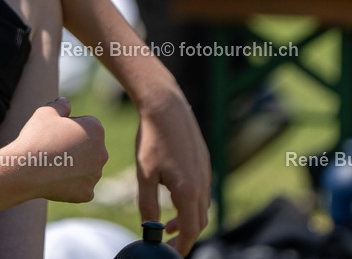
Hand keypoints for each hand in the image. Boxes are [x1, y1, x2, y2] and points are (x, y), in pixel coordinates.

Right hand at [2, 97, 107, 202]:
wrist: (25, 169)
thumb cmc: (36, 138)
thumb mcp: (45, 112)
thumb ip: (60, 105)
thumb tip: (66, 102)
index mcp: (96, 129)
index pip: (87, 126)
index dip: (69, 128)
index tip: (54, 133)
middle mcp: (102, 152)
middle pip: (90, 148)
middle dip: (76, 148)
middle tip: (53, 150)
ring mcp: (95, 175)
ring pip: (86, 168)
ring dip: (75, 166)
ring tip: (52, 165)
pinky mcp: (87, 193)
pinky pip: (81, 187)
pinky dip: (70, 184)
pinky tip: (54, 179)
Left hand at [134, 87, 210, 255]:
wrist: (166, 107)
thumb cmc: (152, 139)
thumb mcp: (145, 174)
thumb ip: (149, 204)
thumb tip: (148, 229)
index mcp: (188, 191)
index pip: (190, 230)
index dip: (181, 246)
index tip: (169, 254)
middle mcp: (202, 184)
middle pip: (199, 221)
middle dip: (184, 236)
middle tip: (166, 241)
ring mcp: (206, 172)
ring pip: (201, 206)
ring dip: (187, 219)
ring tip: (166, 222)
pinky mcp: (204, 162)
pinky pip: (201, 190)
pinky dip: (190, 202)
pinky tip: (172, 193)